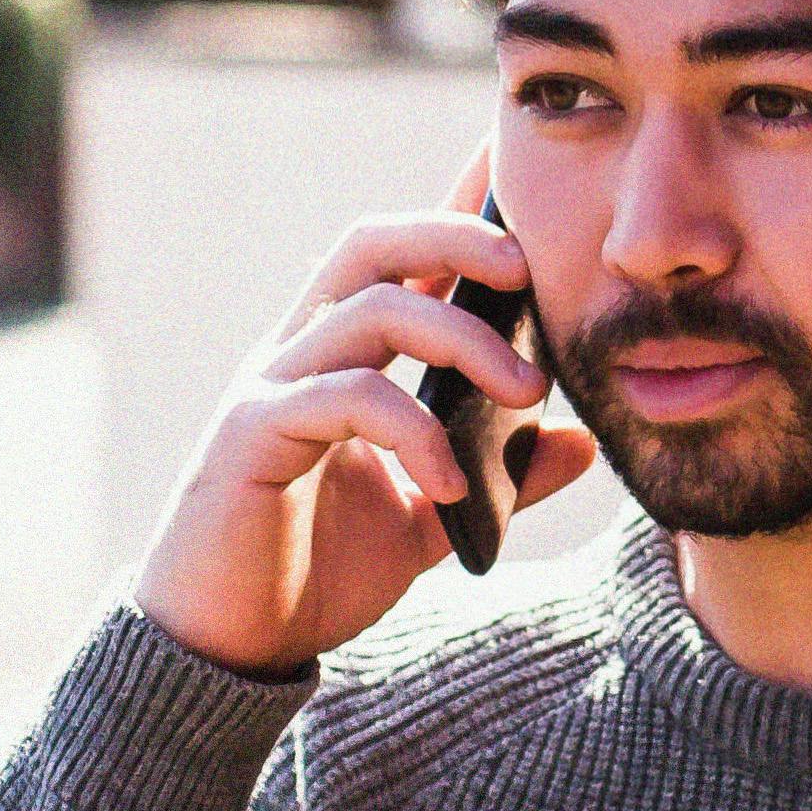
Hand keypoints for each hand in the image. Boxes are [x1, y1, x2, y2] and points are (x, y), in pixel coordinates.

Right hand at [133, 161, 590, 677]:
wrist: (230, 646)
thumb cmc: (312, 573)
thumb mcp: (428, 521)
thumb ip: (496, 477)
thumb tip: (581, 440)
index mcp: (338, 357)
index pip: (398, 258)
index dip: (452, 207)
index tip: (510, 164)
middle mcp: (299, 353)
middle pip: (370, 245)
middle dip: (453, 236)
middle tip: (528, 268)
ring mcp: (269, 388)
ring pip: (366, 310)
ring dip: (459, 338)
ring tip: (525, 390)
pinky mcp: (250, 437)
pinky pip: (343, 397)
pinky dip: (411, 427)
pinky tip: (451, 481)